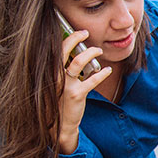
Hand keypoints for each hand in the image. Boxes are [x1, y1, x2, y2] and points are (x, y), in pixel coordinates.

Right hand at [58, 30, 111, 153]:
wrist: (58, 126)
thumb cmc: (58, 103)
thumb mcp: (55, 84)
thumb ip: (60, 70)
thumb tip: (74, 55)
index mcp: (49, 72)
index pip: (56, 50)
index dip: (67, 38)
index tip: (77, 32)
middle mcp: (54, 76)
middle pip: (65, 50)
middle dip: (76, 38)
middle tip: (86, 33)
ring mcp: (65, 85)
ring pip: (79, 62)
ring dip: (90, 53)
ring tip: (98, 50)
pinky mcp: (76, 95)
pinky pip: (91, 80)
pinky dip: (102, 73)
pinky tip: (108, 70)